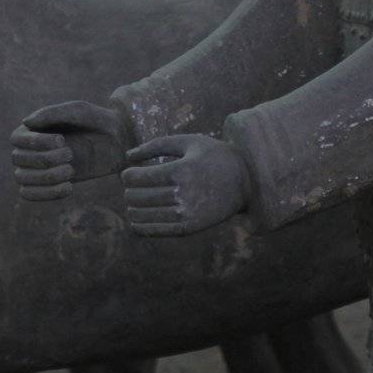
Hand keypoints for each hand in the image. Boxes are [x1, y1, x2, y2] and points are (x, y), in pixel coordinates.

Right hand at [10, 100, 130, 201]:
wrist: (116, 141)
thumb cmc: (95, 121)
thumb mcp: (77, 111)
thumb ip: (51, 113)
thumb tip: (25, 122)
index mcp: (32, 128)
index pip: (17, 139)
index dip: (35, 143)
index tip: (62, 140)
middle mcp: (28, 148)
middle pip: (18, 159)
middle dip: (44, 159)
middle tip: (70, 155)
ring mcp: (35, 168)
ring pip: (22, 179)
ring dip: (46, 177)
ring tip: (70, 171)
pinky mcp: (46, 185)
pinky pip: (29, 194)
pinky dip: (46, 193)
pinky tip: (69, 187)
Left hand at [121, 134, 248, 236]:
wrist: (246, 181)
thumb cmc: (213, 155)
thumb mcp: (187, 142)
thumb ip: (154, 145)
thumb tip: (127, 155)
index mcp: (180, 171)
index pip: (136, 178)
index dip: (127, 175)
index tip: (130, 172)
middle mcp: (182, 195)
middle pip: (135, 197)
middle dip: (129, 190)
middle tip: (134, 185)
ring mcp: (186, 215)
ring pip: (140, 215)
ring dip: (132, 207)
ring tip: (136, 199)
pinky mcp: (189, 229)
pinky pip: (153, 231)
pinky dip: (140, 225)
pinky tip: (138, 216)